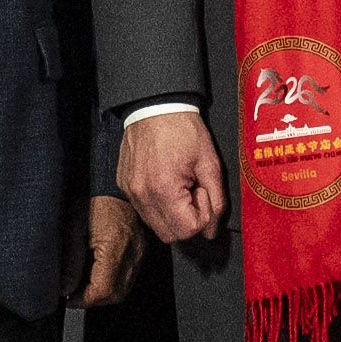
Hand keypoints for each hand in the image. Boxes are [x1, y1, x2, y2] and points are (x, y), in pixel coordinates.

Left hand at [80, 193, 140, 308]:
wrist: (113, 186)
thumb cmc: (94, 201)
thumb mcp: (74, 229)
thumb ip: (70, 262)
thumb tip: (65, 288)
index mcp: (114, 249)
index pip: (102, 291)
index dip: (83, 300)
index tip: (69, 299)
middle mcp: (131, 255)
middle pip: (115, 295)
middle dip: (93, 300)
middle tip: (74, 294)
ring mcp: (139, 254)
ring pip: (123, 290)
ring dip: (103, 293)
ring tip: (85, 285)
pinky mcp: (140, 252)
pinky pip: (128, 277)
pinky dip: (113, 283)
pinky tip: (98, 274)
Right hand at [116, 106, 225, 243]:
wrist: (155, 106)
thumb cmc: (182, 129)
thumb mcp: (209, 162)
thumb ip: (216, 199)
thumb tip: (213, 229)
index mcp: (164, 189)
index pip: (188, 230)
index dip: (203, 216)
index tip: (203, 192)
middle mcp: (142, 195)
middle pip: (170, 235)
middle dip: (188, 221)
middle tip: (194, 192)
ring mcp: (130, 192)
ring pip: (156, 226)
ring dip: (173, 215)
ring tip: (180, 187)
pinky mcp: (124, 187)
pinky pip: (144, 210)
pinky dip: (159, 206)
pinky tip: (167, 183)